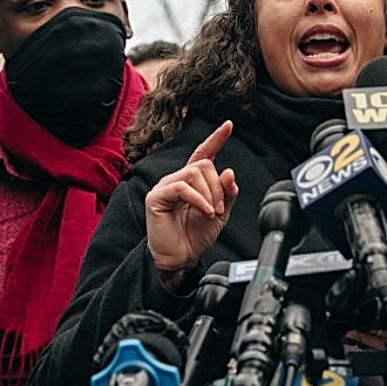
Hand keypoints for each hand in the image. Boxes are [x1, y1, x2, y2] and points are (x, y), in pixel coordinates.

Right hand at [145, 120, 239, 290]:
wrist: (180, 260)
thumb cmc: (195, 237)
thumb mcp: (220, 214)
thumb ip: (227, 193)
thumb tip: (229, 172)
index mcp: (192, 181)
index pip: (203, 153)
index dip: (215, 139)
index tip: (228, 125)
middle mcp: (177, 180)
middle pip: (204, 165)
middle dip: (218, 186)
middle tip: (220, 209)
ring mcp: (165, 187)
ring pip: (194, 173)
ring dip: (210, 194)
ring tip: (212, 213)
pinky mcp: (157, 198)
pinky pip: (182, 187)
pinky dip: (199, 199)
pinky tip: (206, 212)